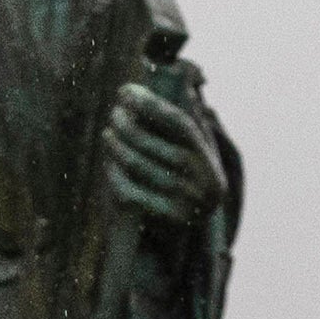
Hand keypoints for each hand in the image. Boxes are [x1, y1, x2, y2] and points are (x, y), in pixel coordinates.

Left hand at [100, 69, 213, 223]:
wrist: (184, 243)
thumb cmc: (187, 185)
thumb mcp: (198, 156)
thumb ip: (192, 120)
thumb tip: (184, 75)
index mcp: (210, 163)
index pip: (179, 124)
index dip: (150, 104)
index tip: (126, 91)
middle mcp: (202, 185)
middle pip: (155, 145)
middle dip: (128, 124)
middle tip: (115, 113)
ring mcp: (183, 207)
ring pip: (138, 166)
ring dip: (117, 145)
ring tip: (108, 132)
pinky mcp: (160, 224)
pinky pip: (128, 191)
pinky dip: (114, 173)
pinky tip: (109, 161)